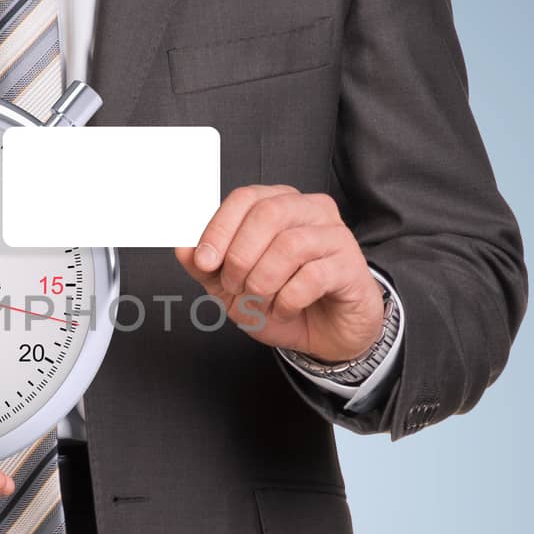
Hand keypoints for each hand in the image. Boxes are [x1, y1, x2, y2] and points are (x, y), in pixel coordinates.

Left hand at [175, 185, 383, 359]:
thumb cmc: (283, 301)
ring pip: (290, 245)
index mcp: (280, 204)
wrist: (325, 336)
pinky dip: (288, 300)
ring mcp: (335, 236)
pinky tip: (285, 309)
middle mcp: (310, 211)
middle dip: (240, 257)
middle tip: (235, 287)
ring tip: (261, 301)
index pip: (245, 198)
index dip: (219, 229)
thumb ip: (207, 266)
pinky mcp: (351, 266)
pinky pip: (312, 276)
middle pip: (268, 214)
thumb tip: (183, 248)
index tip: (205, 262)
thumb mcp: (233, 287)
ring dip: (263, 281)